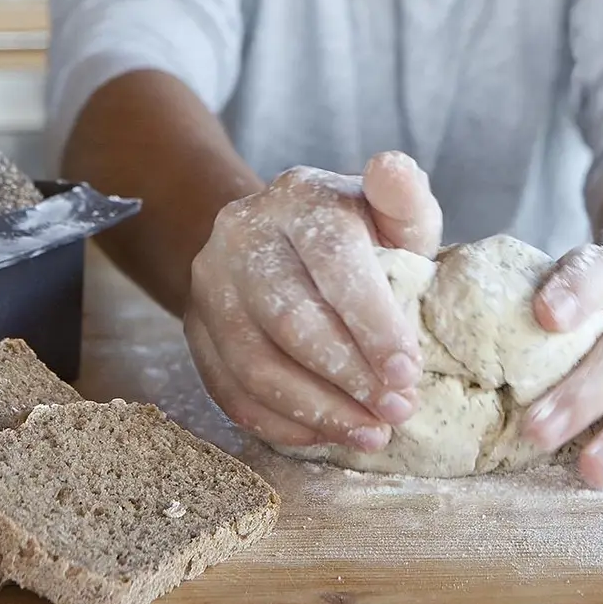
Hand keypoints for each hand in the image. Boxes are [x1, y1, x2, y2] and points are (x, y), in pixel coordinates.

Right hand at [184, 151, 442, 451]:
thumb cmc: (355, 236)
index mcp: (300, 197)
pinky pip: (227, 388)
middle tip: (397, 412)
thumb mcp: (389, 213)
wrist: (278, 241)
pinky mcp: (194, 326)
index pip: (333, 261)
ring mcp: (210, 281)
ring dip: (316, 410)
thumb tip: (391, 168)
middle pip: (290, 319)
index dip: (372, 323)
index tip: (408, 373)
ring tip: (369, 433)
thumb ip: (404, 197)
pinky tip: (323, 436)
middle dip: (348, 376)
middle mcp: (243, 232)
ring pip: (254, 362)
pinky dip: (278, 423)